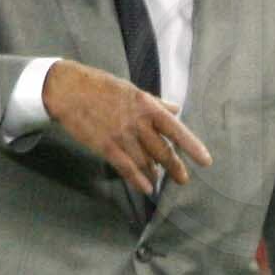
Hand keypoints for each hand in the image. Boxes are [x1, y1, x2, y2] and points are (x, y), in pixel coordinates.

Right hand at [43, 58, 212, 195]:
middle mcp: (138, 122)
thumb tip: (176, 109)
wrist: (69, 90)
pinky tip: (147, 188)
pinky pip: (126, 168)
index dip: (192, 147)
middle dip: (175, 167)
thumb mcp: (132, 89)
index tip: (205, 161)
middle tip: (183, 179)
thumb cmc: (100, 87)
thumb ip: (156, 102)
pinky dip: (138, 180)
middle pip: (163, 151)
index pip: (176, 129)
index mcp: (147, 106)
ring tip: (158, 180)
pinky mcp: (106, 146)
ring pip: (146, 162)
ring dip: (154, 174)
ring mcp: (121, 136)